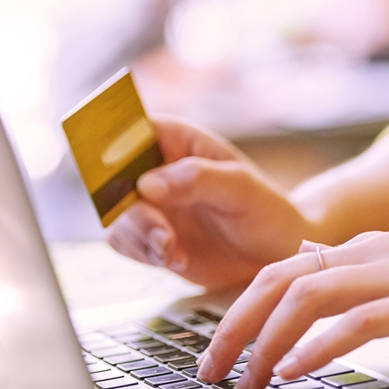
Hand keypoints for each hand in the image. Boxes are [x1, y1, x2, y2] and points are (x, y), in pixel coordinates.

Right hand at [108, 115, 314, 288]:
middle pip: (113, 179)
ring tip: (174, 252)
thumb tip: (146, 185)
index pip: (129, 128)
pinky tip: (176, 259)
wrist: (276, 253)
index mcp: (174, 139)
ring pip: (116, 215)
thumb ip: (196, 180)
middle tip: (162, 234)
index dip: (111, 145)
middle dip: (131, 210)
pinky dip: (143, 254)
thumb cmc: (266, 210)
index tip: (124, 176)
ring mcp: (150, 204)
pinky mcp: (149, 235)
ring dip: (140, 237)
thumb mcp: (240, 189)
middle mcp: (154, 168)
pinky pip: (124, 242)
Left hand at [197, 227, 388, 388]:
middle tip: (209, 371)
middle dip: (233, 327)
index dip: (239, 312)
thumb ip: (361, 277)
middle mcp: (374, 253)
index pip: (281, 272)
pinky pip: (358, 322)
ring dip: (266, 342)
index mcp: (366, 249)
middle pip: (277, 280)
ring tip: (246, 381)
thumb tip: (310, 273)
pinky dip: (318, 347)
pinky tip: (295, 372)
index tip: (217, 352)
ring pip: (307, 298)